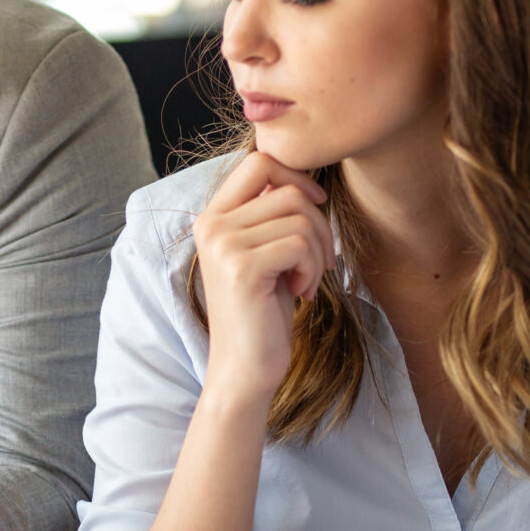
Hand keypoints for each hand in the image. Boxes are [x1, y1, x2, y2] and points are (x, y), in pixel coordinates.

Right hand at [192, 153, 333, 404]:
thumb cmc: (262, 312)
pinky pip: (300, 244)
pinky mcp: (242, 267)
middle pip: (287, 188)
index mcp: (213, 216)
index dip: (296, 177)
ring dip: (318, 251)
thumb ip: (270, 215)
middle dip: (317, 222)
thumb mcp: (264, 253)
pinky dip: (312, 269)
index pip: (258, 161)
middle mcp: (211, 225)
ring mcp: (223, 244)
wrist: (245, 369)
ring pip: (299, 216)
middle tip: (318, 260)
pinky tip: (301, 293)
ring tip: (306, 281)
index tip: (315, 206)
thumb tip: (304, 177)